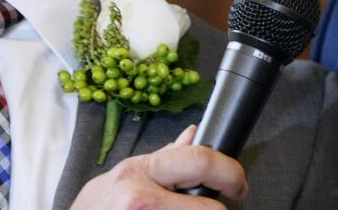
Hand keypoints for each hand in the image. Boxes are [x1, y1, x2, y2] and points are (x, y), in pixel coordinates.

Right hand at [70, 125, 247, 208]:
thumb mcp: (130, 173)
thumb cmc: (99, 204)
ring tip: (185, 209)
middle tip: (232, 199)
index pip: (199, 161)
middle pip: (208, 209)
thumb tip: (194, 135)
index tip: (238, 181)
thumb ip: (164, 158)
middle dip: (223, 208)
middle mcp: (142, 200)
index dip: (229, 171)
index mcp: (141, 172)